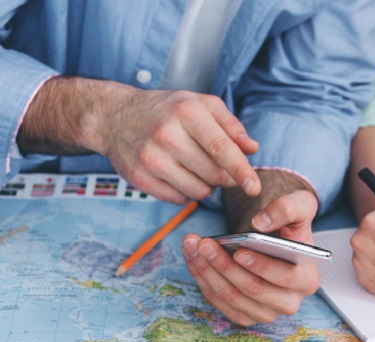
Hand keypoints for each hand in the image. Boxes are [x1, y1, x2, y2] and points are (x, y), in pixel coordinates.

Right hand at [98, 89, 260, 202]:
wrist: (114, 116)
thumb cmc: (166, 110)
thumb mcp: (201, 104)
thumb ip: (231, 125)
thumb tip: (252, 149)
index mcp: (187, 113)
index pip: (222, 149)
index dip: (242, 171)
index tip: (255, 188)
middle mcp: (167, 136)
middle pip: (214, 174)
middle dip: (226, 177)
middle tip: (220, 166)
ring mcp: (150, 159)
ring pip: (199, 191)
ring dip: (206, 185)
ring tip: (195, 166)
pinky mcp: (139, 178)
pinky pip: (179, 199)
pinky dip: (186, 191)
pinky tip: (177, 173)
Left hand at [182, 190, 318, 325]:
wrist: (276, 239)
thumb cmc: (290, 224)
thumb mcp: (299, 206)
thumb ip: (287, 209)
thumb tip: (261, 223)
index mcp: (307, 280)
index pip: (285, 277)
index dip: (261, 266)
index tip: (239, 251)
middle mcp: (289, 302)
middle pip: (253, 289)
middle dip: (225, 266)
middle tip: (204, 244)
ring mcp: (266, 313)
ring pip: (231, 296)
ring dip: (208, 271)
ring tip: (193, 246)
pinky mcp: (244, 316)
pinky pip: (219, 301)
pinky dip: (203, 279)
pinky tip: (193, 258)